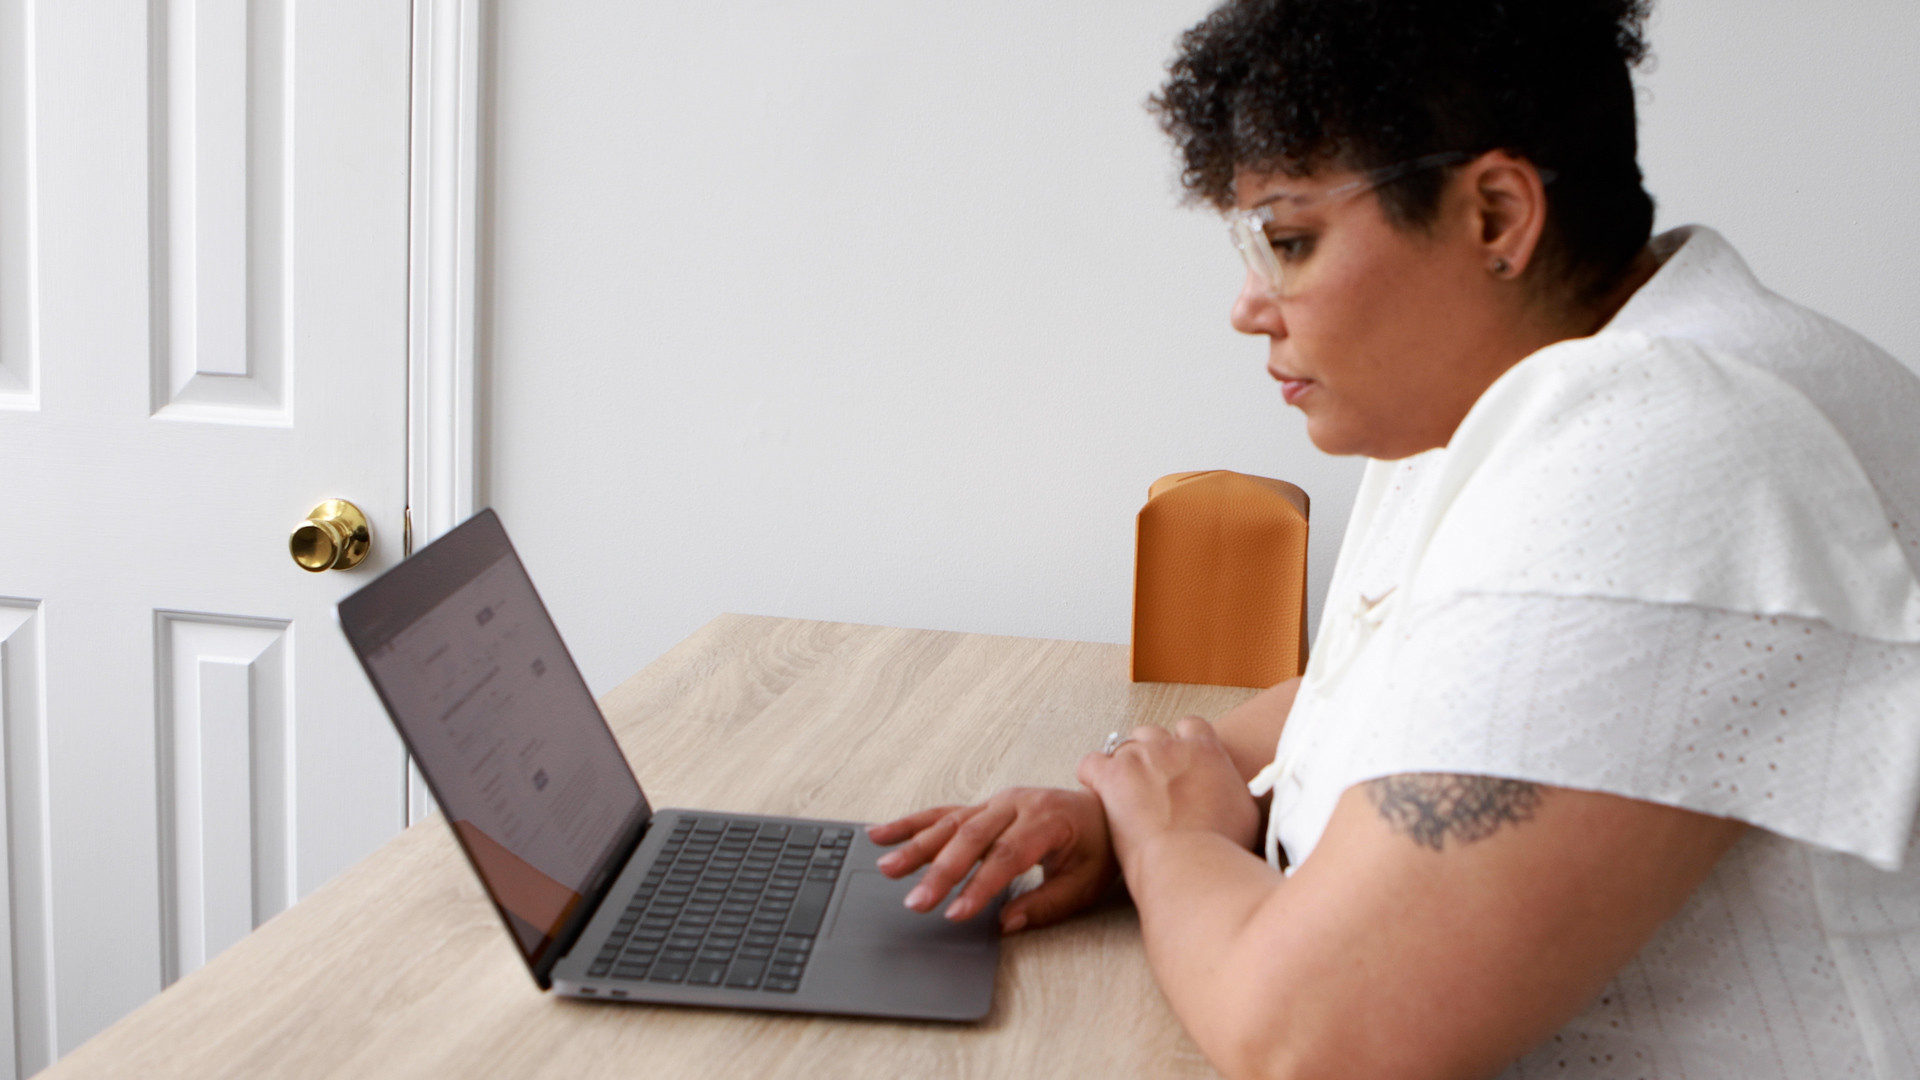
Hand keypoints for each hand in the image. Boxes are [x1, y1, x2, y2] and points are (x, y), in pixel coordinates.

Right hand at [865, 787, 1117, 933]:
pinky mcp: (983, 807)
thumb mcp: (1084, 883)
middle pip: (971, 839)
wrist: (1104, 810)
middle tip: (916, 902)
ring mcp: (997, 803)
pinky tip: (884, 833)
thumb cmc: (1097, 847)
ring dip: (916, 846)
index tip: (956, 912)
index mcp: (1047, 820)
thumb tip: (1007, 924)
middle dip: (940, 872)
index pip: (1006, 856)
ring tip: (887, 867)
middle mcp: (1017, 804)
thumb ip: (1045, 904)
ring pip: (950, 824)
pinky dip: (912, 824)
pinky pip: (943, 814)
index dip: (979, 886)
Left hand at [1076, 716, 1259, 871]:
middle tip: (1151, 784)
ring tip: (1125, 794)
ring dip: (1124, 766)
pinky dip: (1093, 776)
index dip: (1183, 743)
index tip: (1180, 763)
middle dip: (1150, 753)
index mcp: (1206, 750)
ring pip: (1122, 747)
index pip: (1192, 726)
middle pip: (1152, 733)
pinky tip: (1099, 793)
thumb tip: (1231, 791)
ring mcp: (1138, 758)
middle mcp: (1171, 746)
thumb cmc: (1223, 847)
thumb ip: (1232, 791)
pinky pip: (1091, 763)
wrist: (1190, 862)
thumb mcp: (1245, 813)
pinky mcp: (1111, 776)